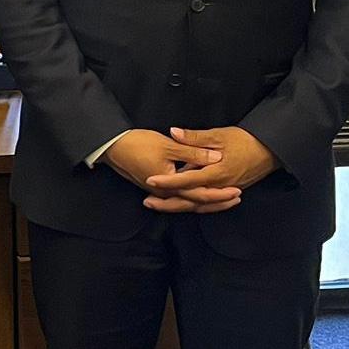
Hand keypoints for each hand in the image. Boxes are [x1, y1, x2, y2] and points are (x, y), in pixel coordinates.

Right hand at [104, 129, 239, 213]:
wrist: (112, 147)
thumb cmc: (138, 144)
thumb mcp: (168, 145)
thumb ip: (193, 153)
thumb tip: (216, 158)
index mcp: (170, 184)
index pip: (200, 195)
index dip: (220, 194)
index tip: (236, 191)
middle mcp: (165, 193)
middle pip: (195, 203)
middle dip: (217, 202)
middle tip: (236, 198)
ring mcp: (159, 191)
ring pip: (187, 202)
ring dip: (206, 201)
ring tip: (223, 198)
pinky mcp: (156, 186)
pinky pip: (179, 196)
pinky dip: (192, 196)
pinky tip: (199, 191)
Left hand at [143, 127, 278, 212]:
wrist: (270, 151)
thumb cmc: (245, 141)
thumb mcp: (219, 135)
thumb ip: (194, 137)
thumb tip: (173, 132)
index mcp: (216, 173)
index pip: (187, 180)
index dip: (167, 181)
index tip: (150, 180)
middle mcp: (219, 186)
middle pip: (190, 200)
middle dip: (167, 203)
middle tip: (147, 201)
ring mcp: (223, 191)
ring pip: (197, 204)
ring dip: (177, 205)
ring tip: (157, 204)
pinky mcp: (226, 192)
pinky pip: (206, 203)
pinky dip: (192, 204)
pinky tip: (180, 202)